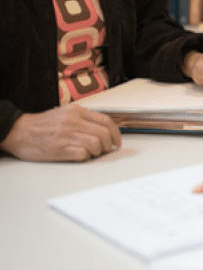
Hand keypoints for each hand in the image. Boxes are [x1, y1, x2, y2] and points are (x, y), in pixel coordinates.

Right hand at [0, 104, 121, 161]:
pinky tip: (80, 156)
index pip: (105, 120)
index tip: (117, 141)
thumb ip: (83, 118)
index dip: (115, 133)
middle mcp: (73, 121)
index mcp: (76, 111)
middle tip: (106, 150)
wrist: (18, 131)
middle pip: (103, 134)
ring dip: (98, 152)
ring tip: (92, 153)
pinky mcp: (60, 149)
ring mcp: (67, 136)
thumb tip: (103, 129)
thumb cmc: (42, 124)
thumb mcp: (64, 113)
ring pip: (96, 144)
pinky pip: (83, 155)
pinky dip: (86, 157)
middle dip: (109, 144)